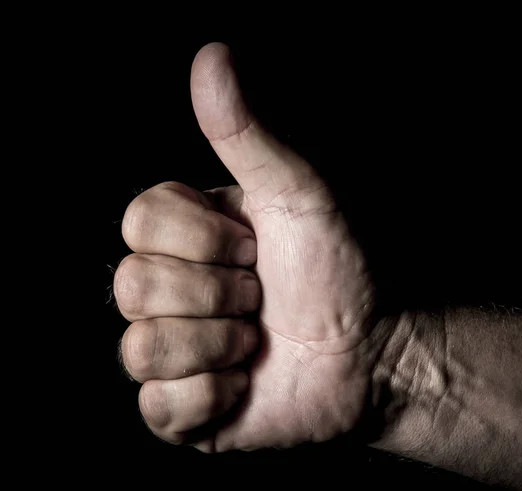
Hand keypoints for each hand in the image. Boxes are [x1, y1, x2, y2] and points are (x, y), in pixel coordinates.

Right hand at [114, 42, 396, 451]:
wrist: (371, 352)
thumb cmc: (339, 270)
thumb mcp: (296, 195)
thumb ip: (246, 135)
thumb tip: (212, 56)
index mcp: (186, 237)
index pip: (138, 220)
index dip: (204, 237)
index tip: (256, 246)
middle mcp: (168, 291)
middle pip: (132, 284)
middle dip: (218, 293)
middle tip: (262, 297)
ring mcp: (171, 352)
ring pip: (140, 348)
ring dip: (218, 344)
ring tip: (256, 342)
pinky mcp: (179, 409)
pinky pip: (158, 405)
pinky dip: (214, 395)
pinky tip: (245, 383)